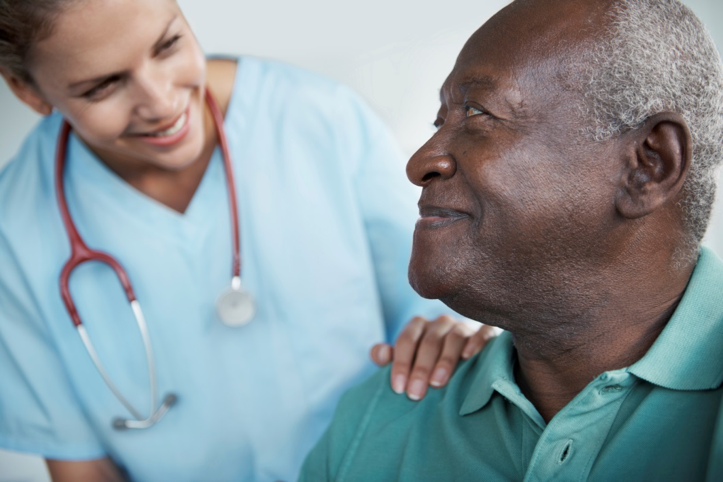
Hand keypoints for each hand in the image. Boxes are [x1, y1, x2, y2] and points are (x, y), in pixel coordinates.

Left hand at [370, 315, 496, 400]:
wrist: (467, 358)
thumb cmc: (429, 363)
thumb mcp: (407, 360)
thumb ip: (388, 358)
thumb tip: (381, 352)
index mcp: (419, 326)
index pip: (406, 340)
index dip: (400, 363)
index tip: (399, 388)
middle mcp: (441, 323)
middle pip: (429, 341)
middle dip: (420, 368)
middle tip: (415, 394)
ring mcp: (464, 326)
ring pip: (454, 337)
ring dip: (446, 360)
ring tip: (438, 383)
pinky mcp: (487, 331)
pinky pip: (483, 332)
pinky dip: (476, 342)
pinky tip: (470, 357)